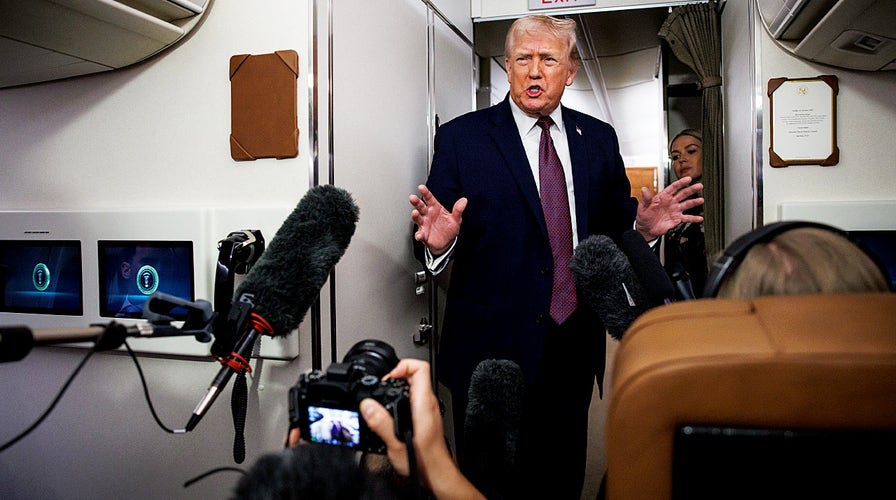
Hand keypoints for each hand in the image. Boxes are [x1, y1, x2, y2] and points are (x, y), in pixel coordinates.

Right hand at [361, 358, 484, 499]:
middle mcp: (428, 403)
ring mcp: (427, 409)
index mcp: (423, 404)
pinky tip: (389, 409)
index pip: (420, 368)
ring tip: (382, 395)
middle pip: (415, 374)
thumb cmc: (424, 461)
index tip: (388, 376)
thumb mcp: (396, 444)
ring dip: (397, 386)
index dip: (402, 365)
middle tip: (381, 386)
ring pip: (413, 386)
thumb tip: (367, 405)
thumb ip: (381, 423)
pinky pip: (413, 397)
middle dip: (395, 375)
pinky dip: (400, 397)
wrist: (436, 473)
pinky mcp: (424, 416)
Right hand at [409, 185, 466, 255]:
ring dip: (415, 216)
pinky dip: (419, 235)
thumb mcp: (456, 219)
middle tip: (412, 198)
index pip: (429, 198)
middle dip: (416, 202)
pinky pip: (420, 234)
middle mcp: (427, 215)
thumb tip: (464, 200)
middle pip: (420, 206)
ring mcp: (424, 224)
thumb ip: (458, 210)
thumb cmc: (449, 229)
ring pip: (418, 219)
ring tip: (415, 213)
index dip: (425, 193)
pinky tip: (419, 235)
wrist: (446, 243)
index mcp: (435, 208)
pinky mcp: (423, 235)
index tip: (421, 187)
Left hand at [635, 176, 703, 240]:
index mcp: (663, 197)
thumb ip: (646, 198)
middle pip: (683, 194)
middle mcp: (671, 202)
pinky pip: (687, 218)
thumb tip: (644, 189)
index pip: (673, 188)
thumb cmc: (644, 216)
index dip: (681, 183)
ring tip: (701, 200)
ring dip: (694, 202)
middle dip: (691, 190)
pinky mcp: (677, 219)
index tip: (688, 179)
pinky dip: (693, 218)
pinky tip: (700, 218)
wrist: (646, 228)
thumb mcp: (643, 207)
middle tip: (699, 186)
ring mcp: (675, 210)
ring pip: (687, 204)